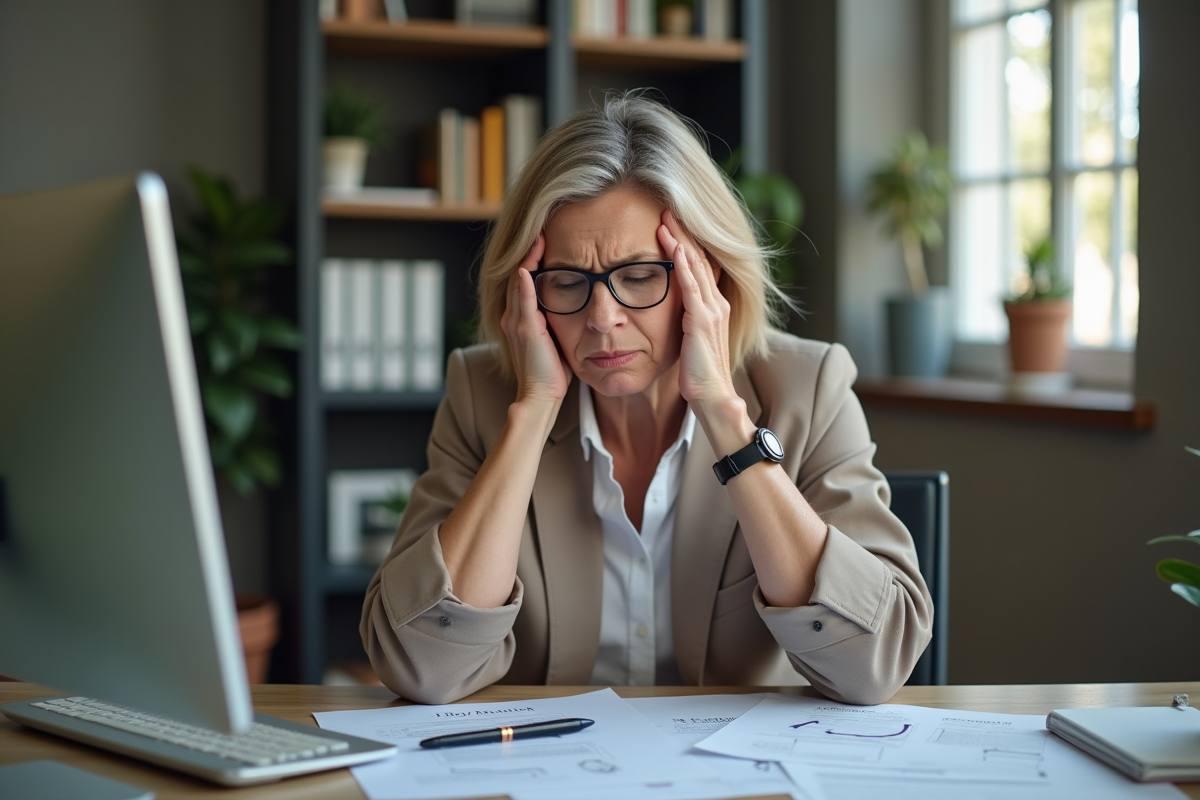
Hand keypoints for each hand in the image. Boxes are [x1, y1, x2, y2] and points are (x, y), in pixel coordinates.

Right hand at [499, 233, 571, 404]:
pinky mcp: (524, 330)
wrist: (541, 396)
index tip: (547, 239)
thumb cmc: (553, 371)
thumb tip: (580, 302)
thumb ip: (561, 318)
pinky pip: (523, 302)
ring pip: (519, 282)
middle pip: (519, 274)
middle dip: (530, 251)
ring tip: (538, 238)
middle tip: (542, 228)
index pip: (526, 279)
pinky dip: (525, 284)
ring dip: (528, 259)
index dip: (534, 258)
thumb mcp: (558, 337)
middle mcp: (515, 316)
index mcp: (522, 317)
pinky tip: (529, 267)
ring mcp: (517, 322)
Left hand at [657, 209, 736, 408]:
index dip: (684, 244)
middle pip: (698, 259)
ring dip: (680, 241)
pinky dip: (682, 266)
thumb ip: (685, 322)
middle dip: (682, 233)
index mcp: (714, 307)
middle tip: (666, 209)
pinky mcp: (702, 322)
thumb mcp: (691, 341)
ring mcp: (712, 311)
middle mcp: (717, 304)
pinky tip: (674, 249)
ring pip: (695, 267)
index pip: (698, 267)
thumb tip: (673, 312)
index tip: (669, 224)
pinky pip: (691, 288)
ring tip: (666, 219)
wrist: (712, 396)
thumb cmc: (698, 374)